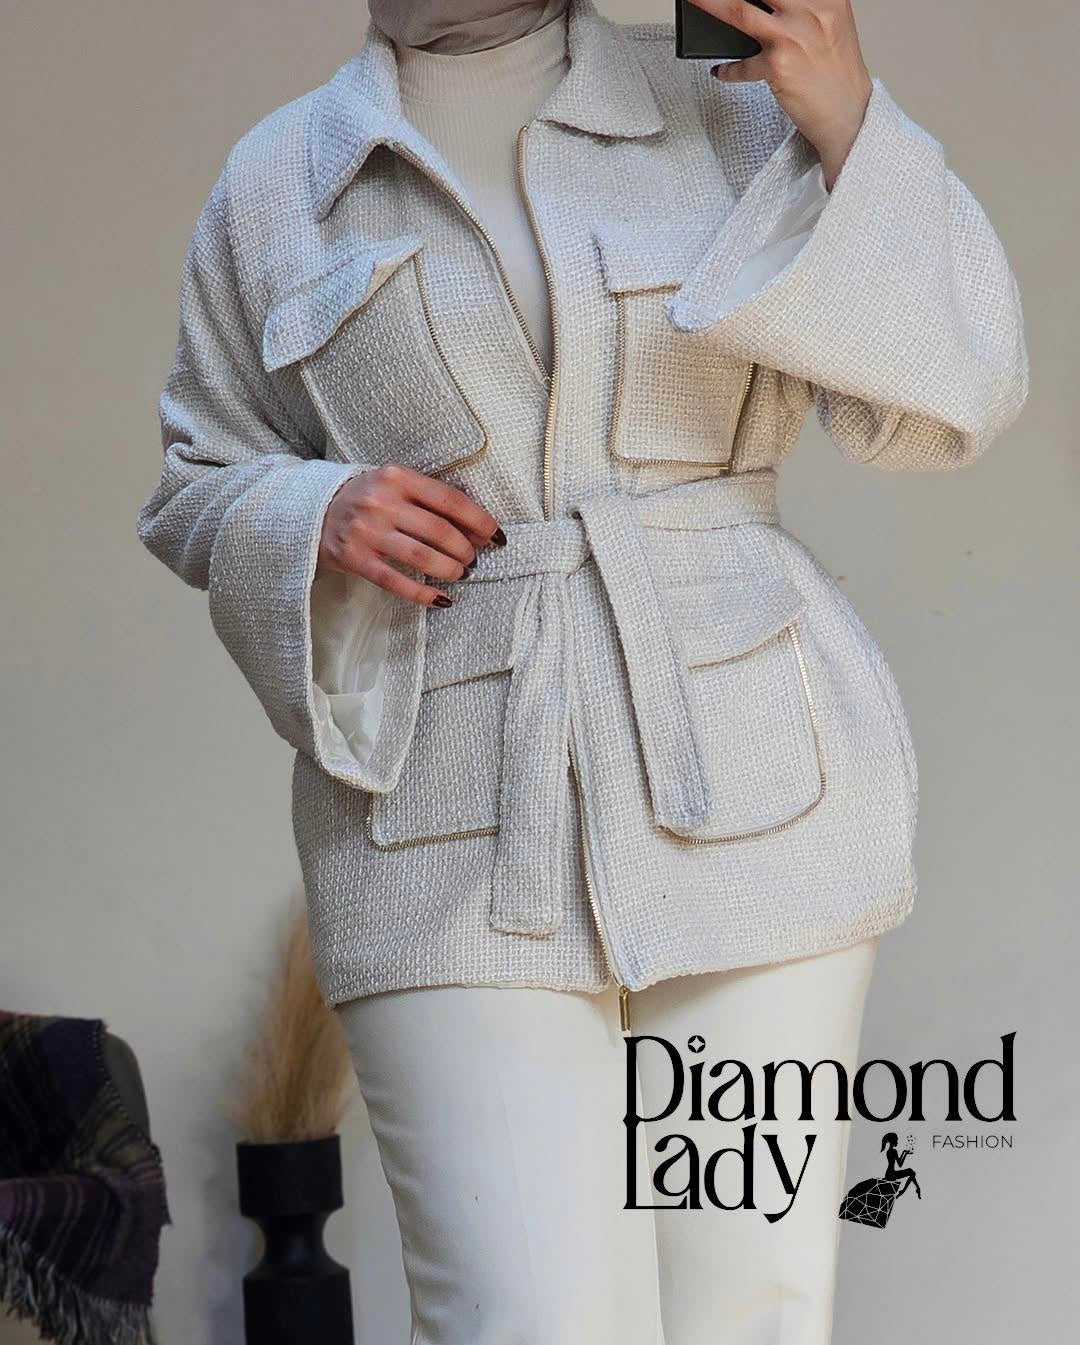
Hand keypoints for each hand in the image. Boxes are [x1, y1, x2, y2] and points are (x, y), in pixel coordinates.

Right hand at [316, 462, 505, 606]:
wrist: (312, 510)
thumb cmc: (364, 498)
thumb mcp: (393, 484)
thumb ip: (427, 497)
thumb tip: (474, 527)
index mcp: (397, 477)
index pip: (450, 500)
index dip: (480, 521)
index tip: (496, 536)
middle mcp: (382, 502)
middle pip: (439, 531)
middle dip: (465, 550)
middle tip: (473, 559)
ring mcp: (367, 532)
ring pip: (421, 557)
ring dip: (449, 570)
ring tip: (460, 574)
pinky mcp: (354, 558)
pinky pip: (395, 581)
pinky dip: (422, 594)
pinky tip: (440, 600)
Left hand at [694, 0, 872, 189]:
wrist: (849, 114)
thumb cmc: (837, 72)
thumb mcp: (830, 24)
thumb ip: (804, 6)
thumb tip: (762, 5)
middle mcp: (811, 11)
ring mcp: (793, 38)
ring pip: (739, 12)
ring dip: (711, 5)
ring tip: (694, 0)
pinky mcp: (778, 66)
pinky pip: (742, 66)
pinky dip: (729, 70)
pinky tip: (722, 71)